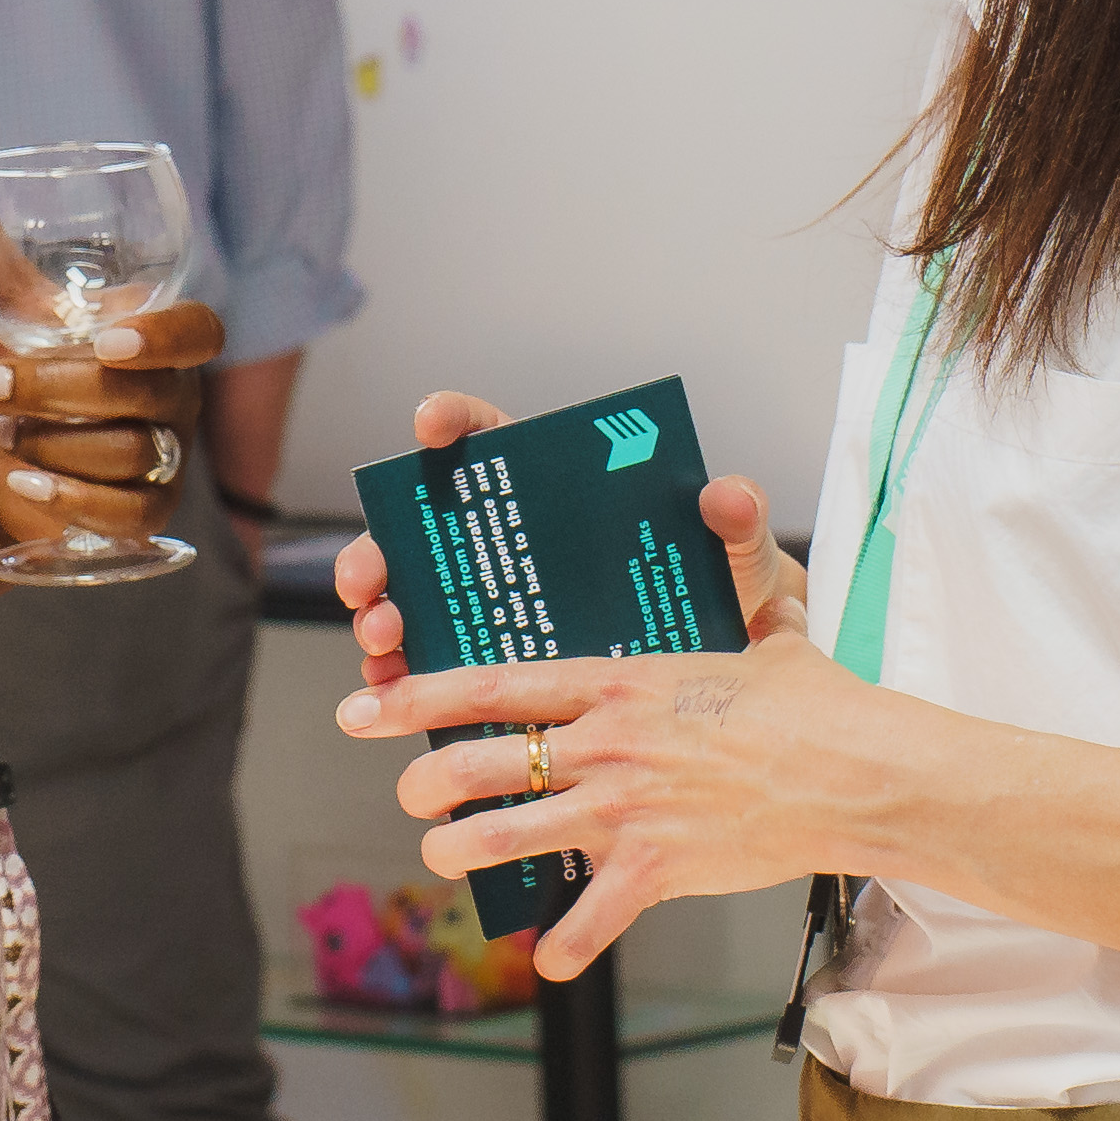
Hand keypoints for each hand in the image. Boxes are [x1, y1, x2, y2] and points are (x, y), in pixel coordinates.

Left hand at [0, 157, 222, 578]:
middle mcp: (174, 397)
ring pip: (131, 453)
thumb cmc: (19, 369)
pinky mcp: (144, 513)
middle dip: (63, 390)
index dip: (164, 337)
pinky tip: (24, 484)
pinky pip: (127, 512)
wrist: (0, 461)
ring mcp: (165, 459)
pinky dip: (73, 499)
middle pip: (149, 394)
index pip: (199, 332)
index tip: (105, 341)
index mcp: (155, 339)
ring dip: (56, 443)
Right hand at [330, 393, 812, 690]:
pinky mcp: (504, 678)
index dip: (457, 423)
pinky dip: (404, 682)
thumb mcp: (744, 570)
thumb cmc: (735, 612)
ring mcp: (506, 612)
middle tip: (374, 577)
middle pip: (430, 532)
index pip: (498, 442)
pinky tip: (391, 692)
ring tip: (382, 641)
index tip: (430, 424)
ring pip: (419, 603)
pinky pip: (439, 676)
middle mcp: (524, 551)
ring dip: (382, 617)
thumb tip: (727, 495)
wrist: (745, 697)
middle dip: (384, 549)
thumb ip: (739, 533)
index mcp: (571, 502)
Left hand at [335, 629, 906, 979]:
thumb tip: (731, 512)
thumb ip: (730, 591)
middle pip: (482, 763)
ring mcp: (628, 809)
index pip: (494, 685)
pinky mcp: (659, 868)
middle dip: (426, 782)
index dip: (419, 696)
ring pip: (510, 835)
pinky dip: (565, 944)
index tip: (368, 706)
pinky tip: (550, 958)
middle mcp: (609, 744)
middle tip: (409, 791)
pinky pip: (592, 917)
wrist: (860, 772)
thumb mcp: (760, 635)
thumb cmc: (813, 705)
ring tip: (443, 853)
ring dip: (463, 851)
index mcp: (620, 682)